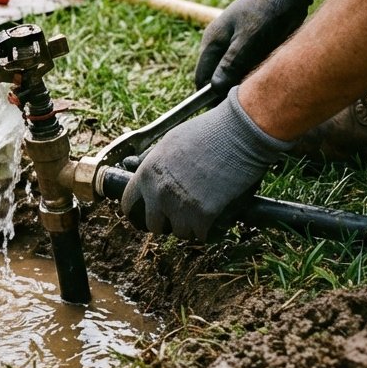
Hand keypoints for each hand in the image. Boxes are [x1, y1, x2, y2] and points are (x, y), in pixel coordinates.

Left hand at [120, 87, 293, 240]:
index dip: (139, 212)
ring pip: (179, 232)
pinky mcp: (203, 215)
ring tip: (201, 211)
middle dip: (167, 222)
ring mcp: (179, 206)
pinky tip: (214, 216)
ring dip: (190, 226)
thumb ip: (153, 162)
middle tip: (181, 214)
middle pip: (153, 225)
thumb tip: (139, 169)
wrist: (237, 134)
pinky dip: (208, 230)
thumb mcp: (169, 142)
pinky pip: (200, 235)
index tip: (150, 214)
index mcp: (147, 173)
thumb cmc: (207, 132)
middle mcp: (158, 193)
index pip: (128, 205)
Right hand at [195, 0, 320, 91]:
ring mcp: (234, 46)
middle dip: (229, 91)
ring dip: (244, 83)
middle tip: (250, 100)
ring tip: (262, 85)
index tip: (227, 109)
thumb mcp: (250, 36)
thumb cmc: (268, 8)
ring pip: (233, 76)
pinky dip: (255, 74)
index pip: (202, 79)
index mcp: (212, 42)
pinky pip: (247, 69)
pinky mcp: (249, 47)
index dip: (210, 97)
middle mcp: (219, 46)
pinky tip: (269, 75)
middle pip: (217, 80)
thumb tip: (215, 89)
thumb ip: (232, 62)